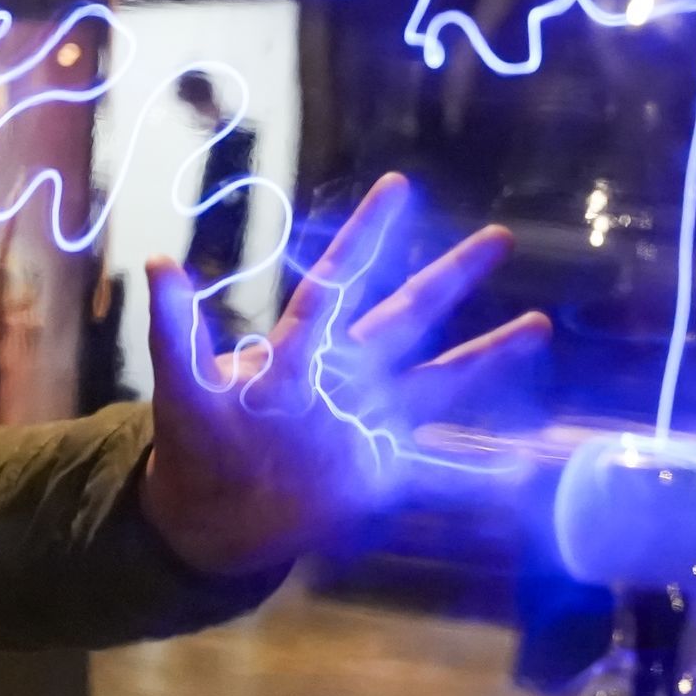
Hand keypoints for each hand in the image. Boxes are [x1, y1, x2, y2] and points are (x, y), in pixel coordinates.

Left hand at [141, 173, 550, 575]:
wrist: (206, 511)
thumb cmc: (196, 443)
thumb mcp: (182, 387)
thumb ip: (174, 330)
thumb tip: (157, 264)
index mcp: (303, 350)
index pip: (341, 280)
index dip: (367, 234)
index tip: (397, 185)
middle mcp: (348, 376)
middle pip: (410, 314)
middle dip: (452, 276)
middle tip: (500, 235)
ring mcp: (372, 423)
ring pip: (442, 381)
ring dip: (489, 356)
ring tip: (538, 325)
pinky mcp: (381, 474)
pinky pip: (441, 473)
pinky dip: (480, 474)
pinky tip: (523, 467)